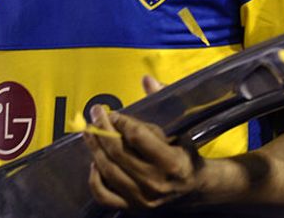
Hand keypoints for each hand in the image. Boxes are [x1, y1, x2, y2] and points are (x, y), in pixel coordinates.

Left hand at [84, 103, 204, 210]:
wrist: (194, 187)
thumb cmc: (185, 153)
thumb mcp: (180, 128)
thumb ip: (163, 101)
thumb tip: (147, 79)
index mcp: (171, 162)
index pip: (137, 137)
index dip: (122, 121)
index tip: (114, 113)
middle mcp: (156, 182)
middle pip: (118, 152)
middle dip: (103, 129)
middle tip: (96, 114)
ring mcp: (143, 198)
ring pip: (108, 171)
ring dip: (95, 148)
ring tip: (89, 132)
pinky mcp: (133, 207)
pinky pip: (104, 196)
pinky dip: (95, 179)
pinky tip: (94, 162)